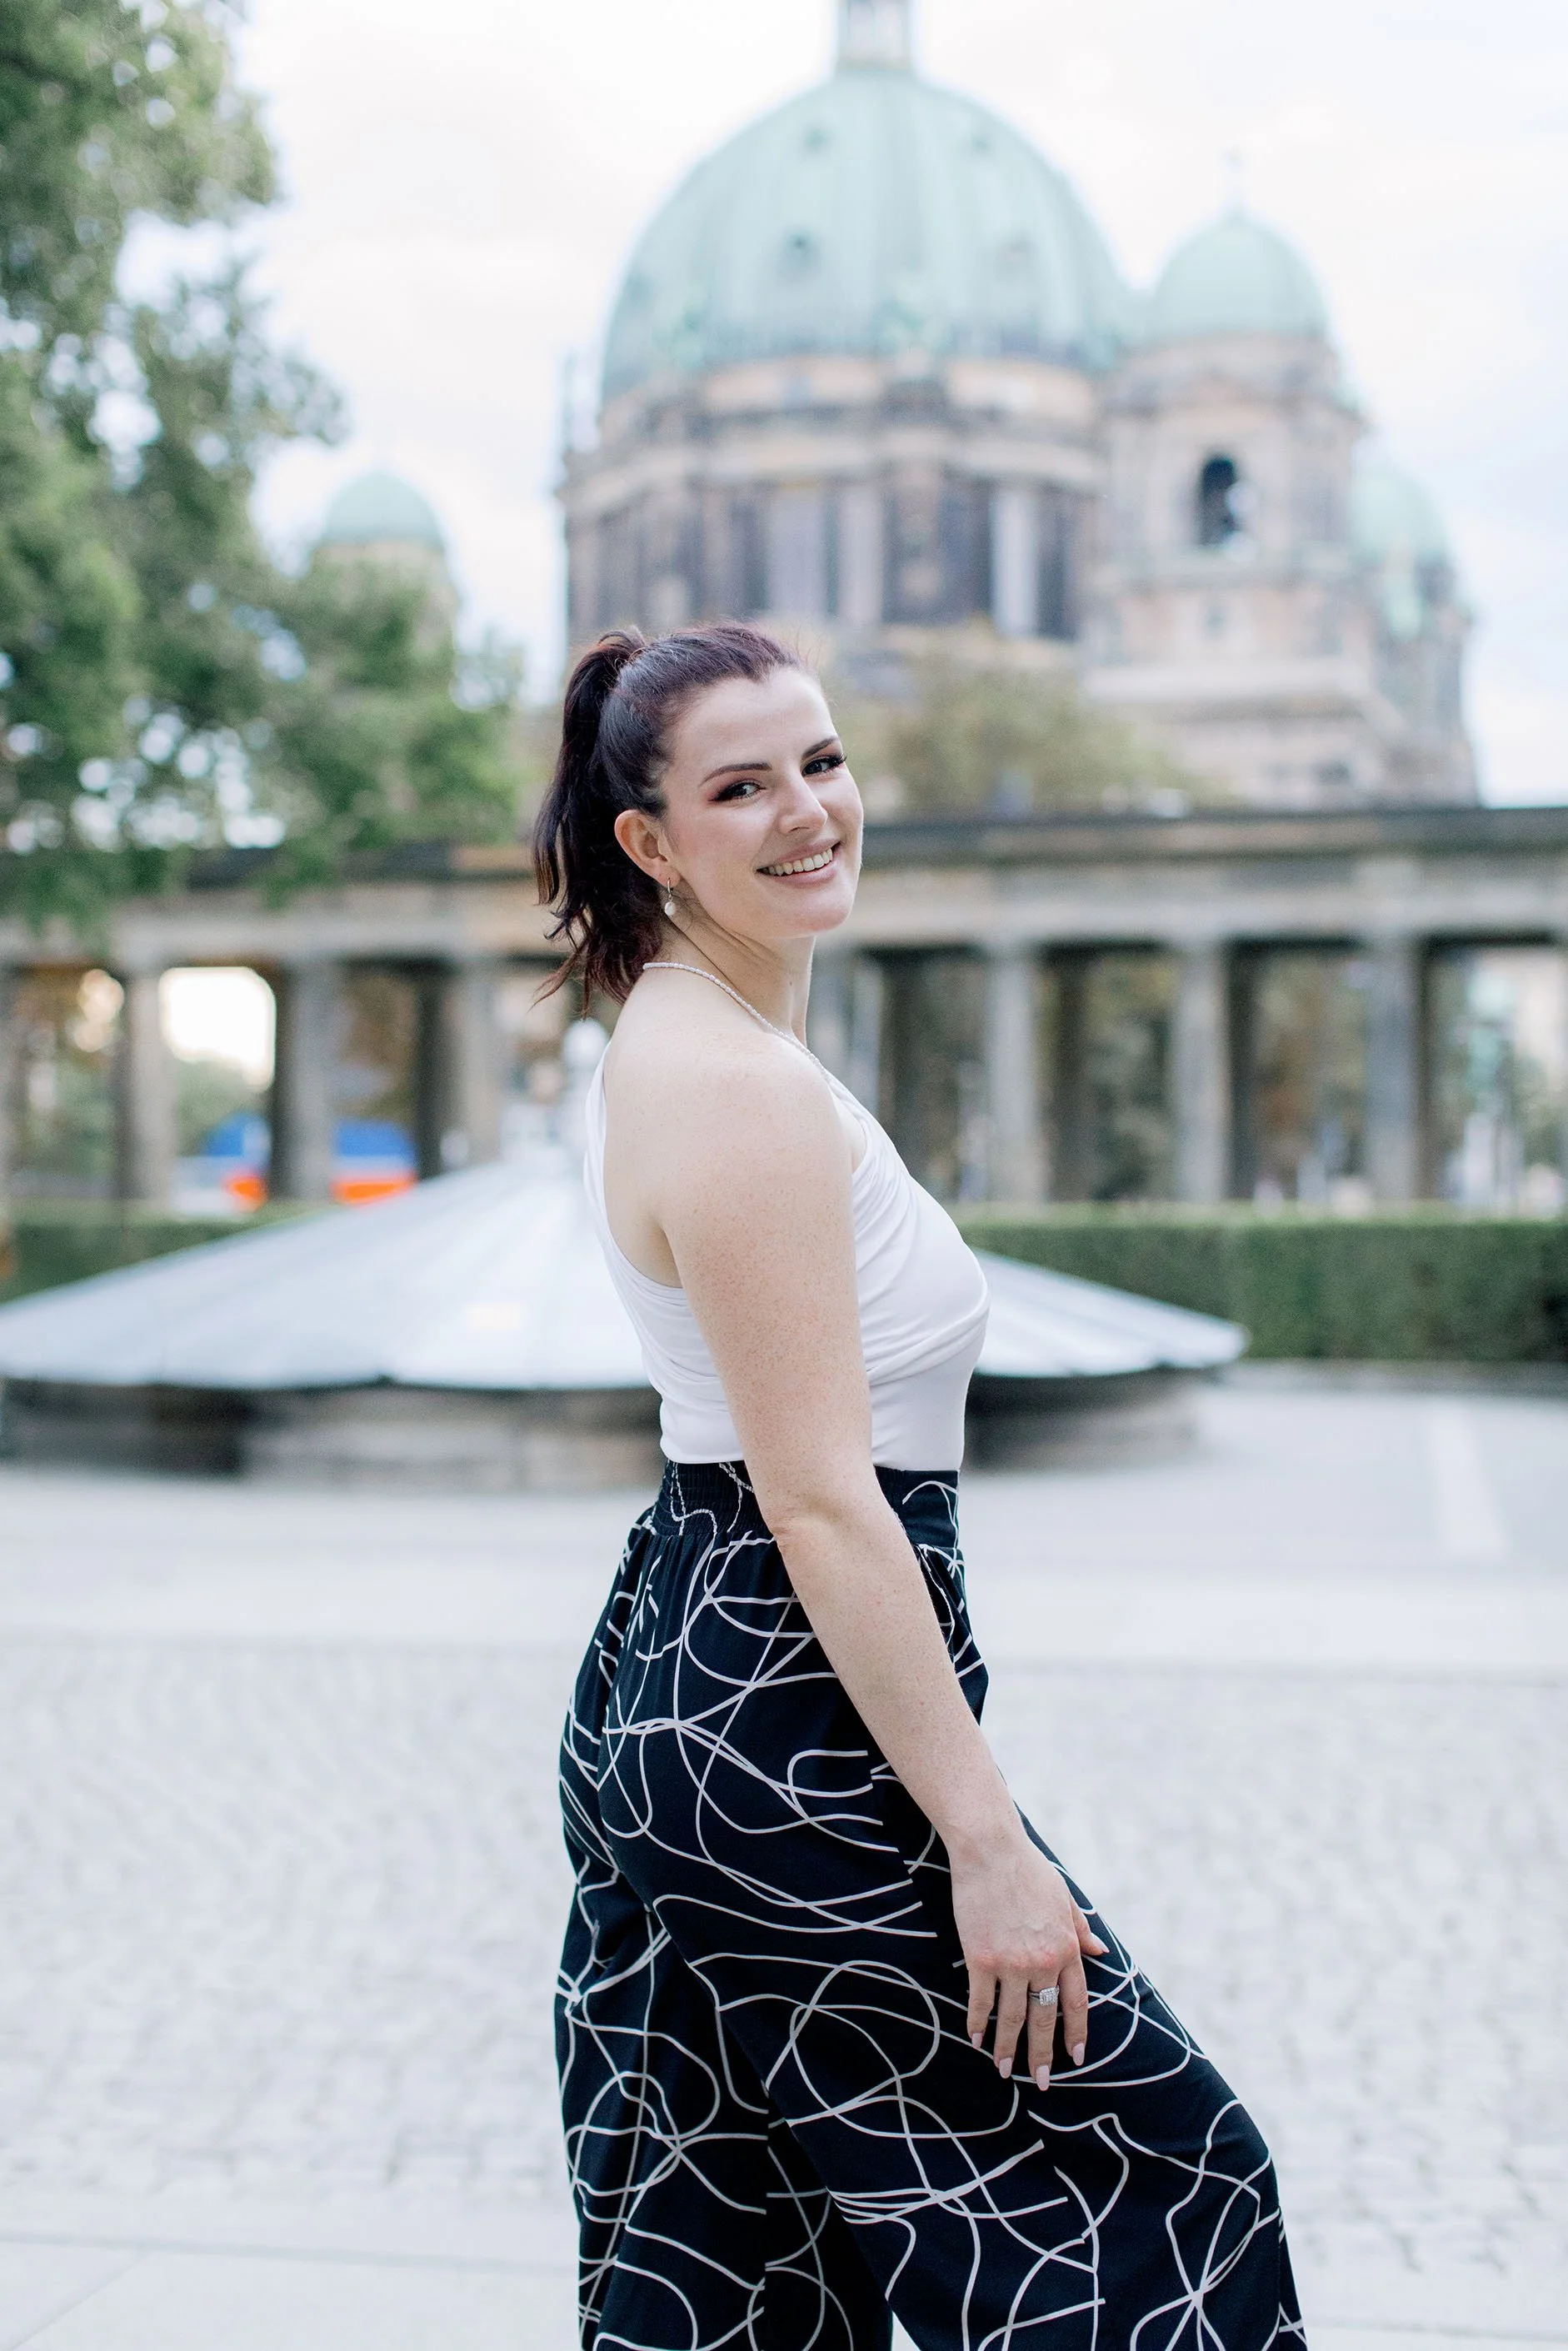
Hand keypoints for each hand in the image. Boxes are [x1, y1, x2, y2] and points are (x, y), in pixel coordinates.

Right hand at [950, 1824, 1107, 2092]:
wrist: (991, 1850)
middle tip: (1041, 2082)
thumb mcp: (1064, 1898)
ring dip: (1007, 2048)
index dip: (1075, 2033)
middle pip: (1043, 2018)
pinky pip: (980, 2000)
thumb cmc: (1028, 1869)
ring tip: (1003, 2070)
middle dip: (1042, 2054)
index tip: (1075, 2058)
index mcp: (1066, 1948)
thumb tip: (1100, 1952)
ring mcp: (1010, 1962)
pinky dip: (977, 2022)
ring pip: (1011, 2016)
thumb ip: (1080, 1930)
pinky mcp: (981, 1958)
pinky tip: (975, 2038)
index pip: (1075, 2002)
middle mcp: (1042, 1961)